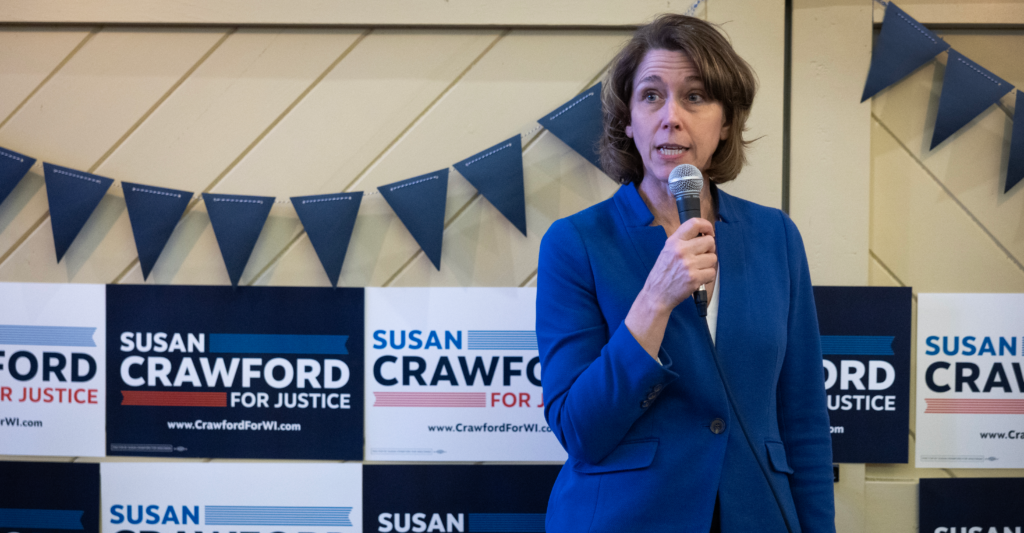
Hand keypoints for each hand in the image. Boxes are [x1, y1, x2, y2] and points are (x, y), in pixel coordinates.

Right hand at [624, 217, 715, 357]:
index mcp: (673, 242)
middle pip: (710, 241)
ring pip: (713, 258)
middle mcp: (681, 251)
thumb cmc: (662, 274)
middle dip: (709, 249)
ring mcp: (688, 265)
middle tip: (701, 256)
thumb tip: (703, 235)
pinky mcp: (695, 278)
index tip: (709, 232)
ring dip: (708, 265)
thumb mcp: (667, 251)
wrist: (656, 295)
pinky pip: (712, 273)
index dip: (706, 226)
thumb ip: (682, 241)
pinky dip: (707, 277)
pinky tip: (697, 278)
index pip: (694, 223)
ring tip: (697, 269)